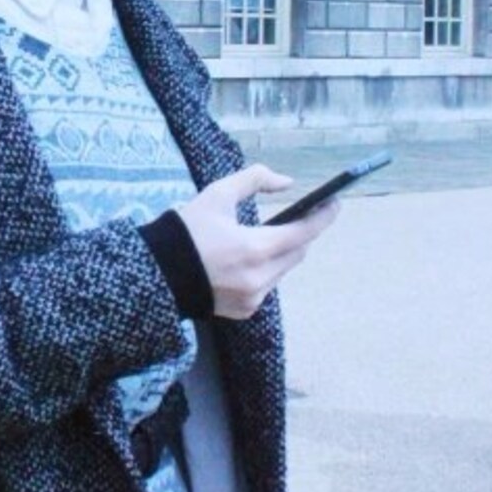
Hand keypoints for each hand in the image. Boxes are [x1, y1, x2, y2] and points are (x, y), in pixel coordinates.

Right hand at [176, 165, 338, 319]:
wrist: (157, 273)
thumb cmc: (187, 230)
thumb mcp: (218, 194)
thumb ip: (255, 180)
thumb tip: (287, 183)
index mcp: (255, 248)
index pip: (304, 233)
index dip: (323, 217)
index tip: (334, 203)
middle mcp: (259, 278)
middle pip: (297, 253)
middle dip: (299, 234)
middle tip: (297, 216)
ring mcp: (253, 299)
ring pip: (283, 270)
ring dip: (281, 253)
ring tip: (267, 237)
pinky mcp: (245, 311)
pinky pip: (267, 286)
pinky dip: (265, 271)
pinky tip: (247, 260)